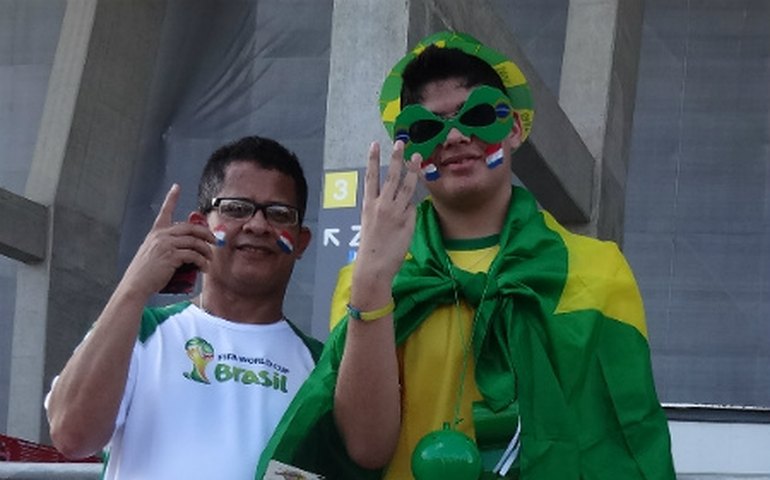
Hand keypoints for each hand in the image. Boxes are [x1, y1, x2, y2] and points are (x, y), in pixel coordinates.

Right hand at [121, 184, 214, 296]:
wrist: (135, 285)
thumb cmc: (145, 274)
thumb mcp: (152, 254)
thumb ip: (167, 247)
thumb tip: (188, 249)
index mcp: (155, 233)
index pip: (164, 212)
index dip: (171, 198)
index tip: (176, 187)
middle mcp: (161, 235)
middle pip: (190, 227)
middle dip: (206, 233)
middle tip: (214, 241)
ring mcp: (166, 245)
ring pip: (195, 241)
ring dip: (206, 251)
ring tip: (209, 259)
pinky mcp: (171, 256)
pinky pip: (194, 255)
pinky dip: (202, 262)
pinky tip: (204, 268)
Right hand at [351, 141, 419, 303]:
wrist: (374, 266)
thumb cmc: (371, 248)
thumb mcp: (370, 224)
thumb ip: (382, 209)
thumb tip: (399, 201)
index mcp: (368, 205)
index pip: (370, 177)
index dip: (373, 160)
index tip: (375, 145)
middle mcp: (381, 205)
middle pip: (390, 176)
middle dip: (396, 158)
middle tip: (400, 143)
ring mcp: (395, 212)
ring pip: (406, 186)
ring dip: (412, 170)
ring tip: (417, 157)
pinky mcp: (407, 220)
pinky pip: (412, 208)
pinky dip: (412, 208)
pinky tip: (409, 214)